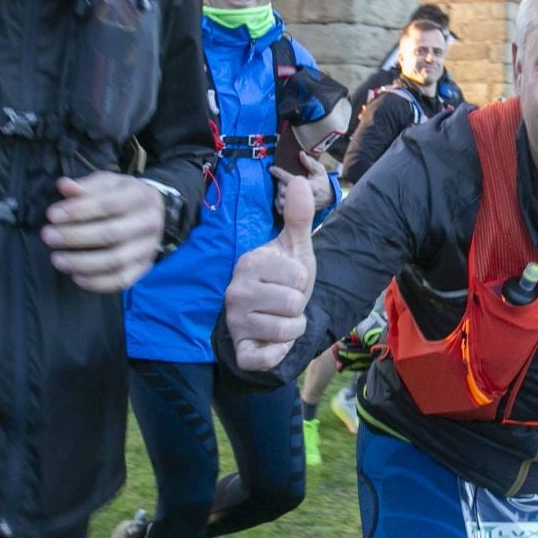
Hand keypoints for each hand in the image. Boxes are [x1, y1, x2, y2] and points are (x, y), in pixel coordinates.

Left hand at [41, 172, 166, 292]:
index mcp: (140, 197)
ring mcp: (148, 248)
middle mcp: (148, 223)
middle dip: (75, 237)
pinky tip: (76, 277)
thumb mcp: (108, 183)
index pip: (108, 205)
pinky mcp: (143, 268)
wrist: (155, 212)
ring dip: (82, 262)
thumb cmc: (123, 195)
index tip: (52, 215)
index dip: (78, 210)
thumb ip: (86, 186)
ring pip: (115, 261)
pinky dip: (97, 282)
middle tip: (48, 236)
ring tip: (57, 259)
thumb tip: (64, 185)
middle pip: (111, 234)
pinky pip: (121, 281)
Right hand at [226, 176, 318, 370]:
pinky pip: (268, 358)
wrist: (265, 317)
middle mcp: (237, 292)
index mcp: (250, 264)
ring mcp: (235, 322)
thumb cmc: (282, 280)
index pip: (299, 277)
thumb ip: (298, 216)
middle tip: (283, 303)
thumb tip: (297, 179)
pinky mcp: (240, 351)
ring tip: (280, 319)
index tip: (288, 282)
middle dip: (298, 307)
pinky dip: (279, 353)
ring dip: (293, 329)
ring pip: (287, 330)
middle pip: (294, 304)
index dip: (302, 282)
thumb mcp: (294, 248)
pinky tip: (272, 343)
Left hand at [275, 151, 332, 215]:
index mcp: (311, 186)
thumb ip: (310, 163)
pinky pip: (284, 212)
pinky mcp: (300, 213)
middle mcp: (306, 198)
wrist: (329, 197)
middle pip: (286, 192)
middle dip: (280, 184)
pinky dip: (279, 205)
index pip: (292, 180)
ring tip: (281, 188)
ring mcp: (302, 207)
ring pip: (284, 203)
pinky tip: (280, 198)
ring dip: (279, 195)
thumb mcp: (319, 170)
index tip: (272, 168)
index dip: (280, 173)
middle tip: (279, 180)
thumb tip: (300, 154)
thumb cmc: (323, 181)